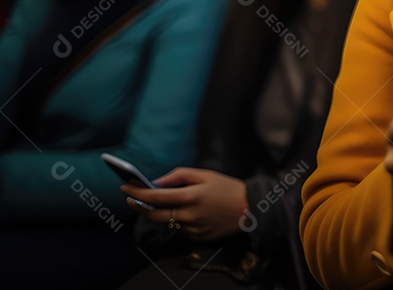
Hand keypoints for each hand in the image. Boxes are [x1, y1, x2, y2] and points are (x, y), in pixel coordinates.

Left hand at [123, 167, 248, 240]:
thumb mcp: (205, 174)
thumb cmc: (227, 187)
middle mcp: (189, 214)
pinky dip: (179, 219)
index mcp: (190, 196)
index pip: (155, 196)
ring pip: (168, 221)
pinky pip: (181, 228)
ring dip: (162, 212)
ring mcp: (192, 228)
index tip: (125, 187)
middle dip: (140, 207)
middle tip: (132, 199)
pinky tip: (189, 212)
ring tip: (163, 202)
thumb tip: (157, 182)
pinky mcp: (197, 237)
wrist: (249, 208)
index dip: (137, 192)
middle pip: (154, 215)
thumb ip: (179, 176)